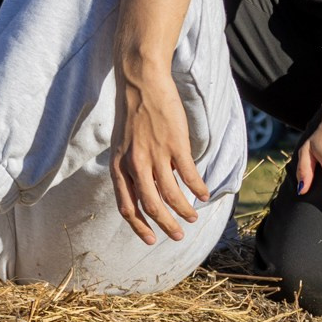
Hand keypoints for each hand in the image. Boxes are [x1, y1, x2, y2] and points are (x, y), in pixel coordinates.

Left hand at [111, 67, 211, 243]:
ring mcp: (156, 155)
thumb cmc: (131, 112)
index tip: (151, 239)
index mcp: (118, 166)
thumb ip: (131, 167)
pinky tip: (204, 195)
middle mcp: (135, 165)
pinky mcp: (175, 144)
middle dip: (166, 226)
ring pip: (171, 196)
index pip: (126, 207)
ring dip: (184, 211)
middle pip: (151, 207)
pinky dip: (198, 189)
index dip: (139, 226)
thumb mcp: (121, 144)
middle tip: (178, 235)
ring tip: (192, 218)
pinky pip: (189, 175)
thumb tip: (148, 187)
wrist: (140, 81)